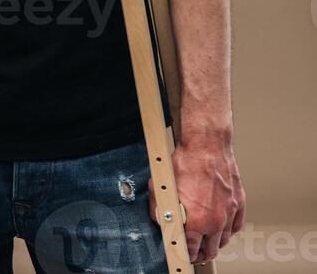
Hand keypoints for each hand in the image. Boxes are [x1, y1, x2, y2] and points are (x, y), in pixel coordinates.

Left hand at [148, 133, 245, 264]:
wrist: (206, 144)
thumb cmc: (186, 161)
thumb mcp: (161, 186)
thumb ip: (159, 208)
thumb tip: (159, 219)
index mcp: (196, 221)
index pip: (191, 250)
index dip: (185, 255)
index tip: (183, 255)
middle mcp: (215, 221)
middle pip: (210, 250)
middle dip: (200, 254)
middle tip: (195, 253)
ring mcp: (229, 212)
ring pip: (224, 240)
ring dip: (216, 244)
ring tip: (208, 243)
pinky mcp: (239, 202)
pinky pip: (236, 226)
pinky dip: (230, 231)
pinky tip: (223, 230)